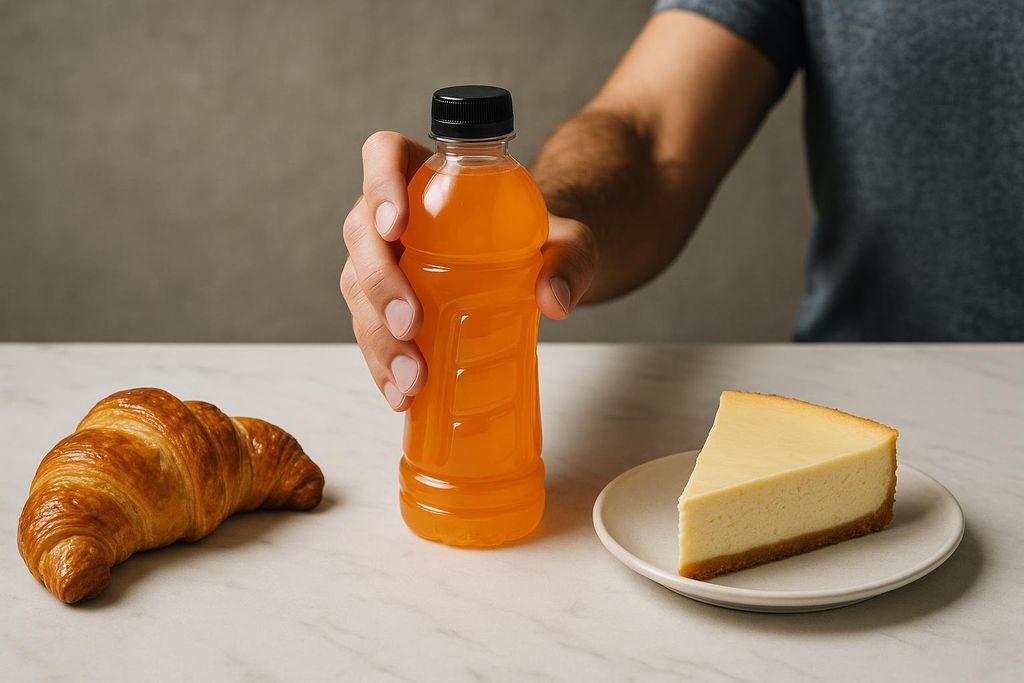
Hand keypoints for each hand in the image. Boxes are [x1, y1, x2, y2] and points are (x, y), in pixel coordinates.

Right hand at [341, 131, 597, 411]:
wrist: (530, 268)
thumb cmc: (536, 238)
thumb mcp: (568, 239)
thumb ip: (571, 257)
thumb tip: (556, 300)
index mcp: (426, 174)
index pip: (384, 154)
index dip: (379, 183)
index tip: (397, 225)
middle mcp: (391, 213)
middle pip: (361, 234)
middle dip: (379, 284)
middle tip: (412, 325)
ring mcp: (382, 261)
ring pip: (357, 290)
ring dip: (379, 338)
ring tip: (413, 380)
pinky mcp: (384, 306)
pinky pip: (370, 332)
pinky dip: (382, 366)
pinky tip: (402, 396)